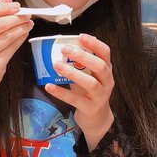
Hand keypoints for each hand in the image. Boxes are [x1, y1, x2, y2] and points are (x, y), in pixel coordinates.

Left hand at [44, 34, 114, 150]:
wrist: (98, 120)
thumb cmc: (90, 93)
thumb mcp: (89, 76)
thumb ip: (80, 65)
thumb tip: (62, 48)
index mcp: (107, 70)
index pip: (105, 53)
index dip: (94, 44)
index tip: (81, 36)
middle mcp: (107, 82)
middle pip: (100, 66)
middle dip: (82, 56)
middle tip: (64, 49)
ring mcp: (101, 96)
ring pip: (91, 83)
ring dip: (72, 73)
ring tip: (56, 65)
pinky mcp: (91, 108)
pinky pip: (76, 100)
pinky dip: (61, 92)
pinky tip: (49, 86)